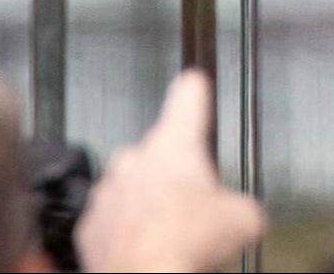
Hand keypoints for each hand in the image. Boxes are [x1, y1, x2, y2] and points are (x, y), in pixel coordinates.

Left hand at [74, 71, 265, 273]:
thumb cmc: (185, 244)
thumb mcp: (243, 219)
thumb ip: (243, 206)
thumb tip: (244, 217)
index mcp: (175, 144)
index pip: (187, 98)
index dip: (194, 90)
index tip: (192, 81)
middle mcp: (136, 161)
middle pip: (159, 152)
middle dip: (174, 174)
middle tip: (193, 204)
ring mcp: (108, 193)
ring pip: (131, 189)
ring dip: (148, 204)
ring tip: (169, 235)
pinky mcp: (90, 227)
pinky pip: (111, 222)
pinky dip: (125, 233)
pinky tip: (145, 251)